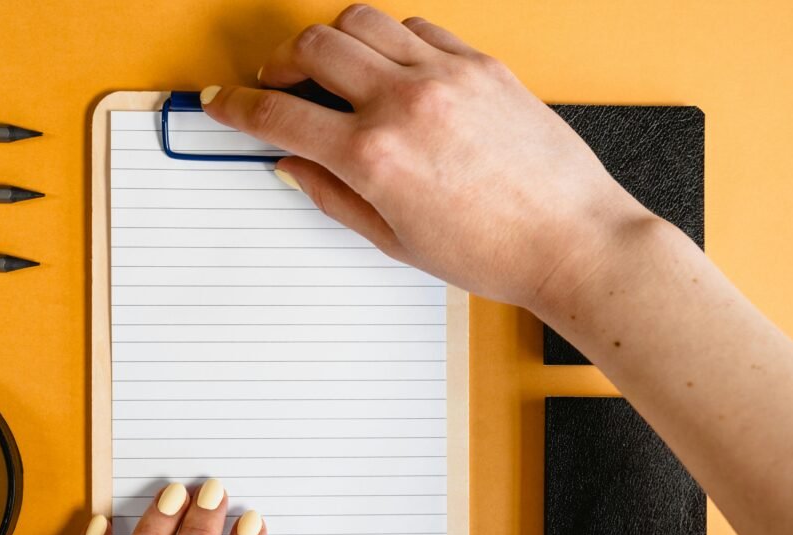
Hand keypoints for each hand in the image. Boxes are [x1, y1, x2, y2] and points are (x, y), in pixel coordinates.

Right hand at [201, 3, 654, 311]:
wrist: (571, 241)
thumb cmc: (492, 253)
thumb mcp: (393, 239)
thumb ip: (331, 195)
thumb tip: (291, 165)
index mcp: (375, 156)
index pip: (279, 116)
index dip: (236, 108)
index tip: (221, 104)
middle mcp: (405, 103)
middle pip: (311, 48)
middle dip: (276, 63)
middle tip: (273, 83)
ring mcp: (446, 75)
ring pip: (360, 20)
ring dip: (328, 39)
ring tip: (327, 67)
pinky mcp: (482, 63)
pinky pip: (417, 27)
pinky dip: (388, 38)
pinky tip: (388, 66)